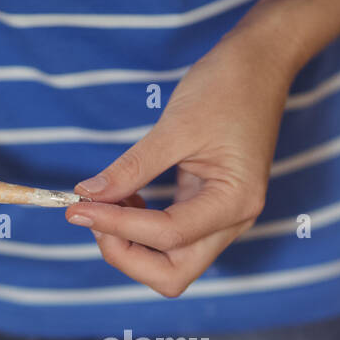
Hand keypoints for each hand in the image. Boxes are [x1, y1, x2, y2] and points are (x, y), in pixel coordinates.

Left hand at [65, 35, 291, 296]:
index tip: (78, 207)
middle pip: (172, 275)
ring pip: (171, 264)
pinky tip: (126, 199)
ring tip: (107, 204)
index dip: (117, 227)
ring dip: (132, 246)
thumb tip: (89, 194)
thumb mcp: (176, 125)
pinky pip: (171, 240)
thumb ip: (133, 167)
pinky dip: (141, 231)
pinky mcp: (209, 209)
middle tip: (94, 215)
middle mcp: (233, 221)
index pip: (167, 236)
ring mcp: (223, 219)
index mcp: (235, 202)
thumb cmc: (228, 87)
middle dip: (126, 255)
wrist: (261, 64)